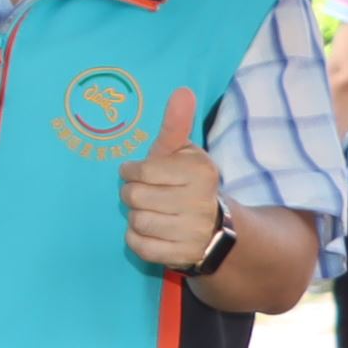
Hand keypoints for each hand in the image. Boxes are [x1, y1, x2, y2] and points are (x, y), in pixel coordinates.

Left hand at [121, 82, 226, 271]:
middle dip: (133, 194)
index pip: (143, 170)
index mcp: (200, 173)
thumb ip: (176, 125)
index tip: (138, 172)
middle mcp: (200, 203)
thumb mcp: (183, 152)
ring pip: (136, 221)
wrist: (214, 228)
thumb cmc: (187, 182)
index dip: (133, 171)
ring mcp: (192, 233)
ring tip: (151, 211)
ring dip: (136, 216)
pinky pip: (139, 246)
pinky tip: (151, 231)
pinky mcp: (181, 256)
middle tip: (145, 194)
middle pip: (134, 197)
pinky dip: (137, 238)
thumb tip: (182, 91)